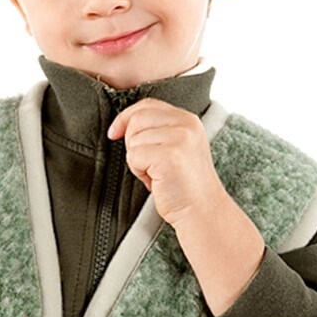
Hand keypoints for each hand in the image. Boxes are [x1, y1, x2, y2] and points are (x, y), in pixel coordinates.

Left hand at [108, 98, 263, 315]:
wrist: (202, 211)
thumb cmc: (184, 185)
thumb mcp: (176, 148)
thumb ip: (158, 131)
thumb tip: (123, 125)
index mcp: (188, 120)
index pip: (147, 105)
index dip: (126, 117)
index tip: (114, 132)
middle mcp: (186, 124)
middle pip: (137, 119)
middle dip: (132, 143)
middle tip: (148, 164)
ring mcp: (179, 139)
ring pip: (133, 140)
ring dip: (137, 161)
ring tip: (156, 175)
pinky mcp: (169, 156)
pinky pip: (134, 156)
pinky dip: (139, 172)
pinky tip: (156, 182)